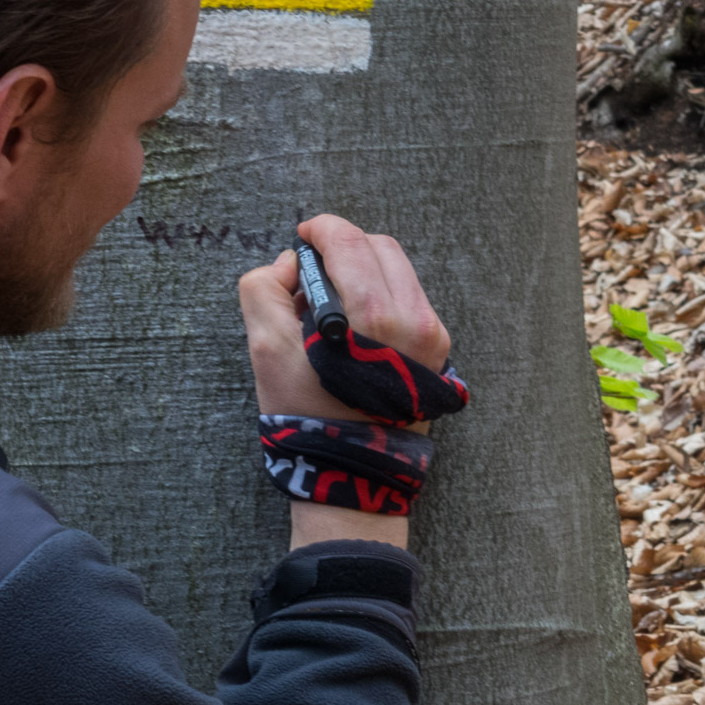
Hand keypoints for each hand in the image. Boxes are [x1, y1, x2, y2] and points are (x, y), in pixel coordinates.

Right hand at [238, 215, 451, 548]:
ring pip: (398, 271)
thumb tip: (292, 264)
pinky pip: (410, 300)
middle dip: (343, 247)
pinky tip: (354, 326)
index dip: (320, 230)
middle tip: (312, 270)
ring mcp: (433, 336)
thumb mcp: (266, 350)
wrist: (352, 475)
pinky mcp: (439, 352)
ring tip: (330, 302)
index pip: (349, 241)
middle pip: (379, 247)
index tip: (302, 236)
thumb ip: (265, 290)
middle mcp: (415, 319)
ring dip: (363, 270)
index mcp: (374, 315)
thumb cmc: (306, 416)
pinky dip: (381, 295)